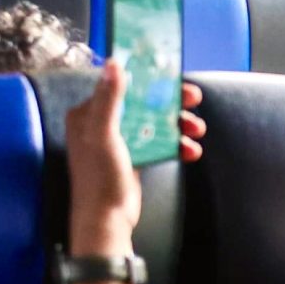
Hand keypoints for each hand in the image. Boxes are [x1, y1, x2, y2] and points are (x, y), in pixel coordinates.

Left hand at [65, 66, 206, 256]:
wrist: (108, 219)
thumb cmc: (99, 177)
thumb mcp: (103, 134)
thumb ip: (109, 99)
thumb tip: (113, 63)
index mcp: (88, 114)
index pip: (119, 85)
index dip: (145, 77)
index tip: (170, 73)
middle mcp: (102, 124)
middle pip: (141, 101)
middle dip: (169, 100)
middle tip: (193, 98)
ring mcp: (120, 141)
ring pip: (154, 122)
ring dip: (178, 123)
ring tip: (196, 128)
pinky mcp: (135, 157)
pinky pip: (159, 143)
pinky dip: (176, 144)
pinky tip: (191, 150)